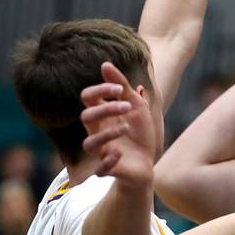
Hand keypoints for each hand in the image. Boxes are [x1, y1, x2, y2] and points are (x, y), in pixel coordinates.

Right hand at [80, 62, 155, 188]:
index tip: (119, 89)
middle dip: (106, 109)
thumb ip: (122, 86)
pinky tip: (119, 154)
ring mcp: (101, 151)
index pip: (88, 97)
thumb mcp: (136, 106)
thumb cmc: (139, 132)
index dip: (100, 90)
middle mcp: (98, 131)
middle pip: (86, 117)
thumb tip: (105, 64)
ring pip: (88, 144)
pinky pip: (99, 170)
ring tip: (126, 128)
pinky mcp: (108, 169)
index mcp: (103, 115)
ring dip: (107, 134)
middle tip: (127, 107)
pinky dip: (107, 162)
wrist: (148, 162)